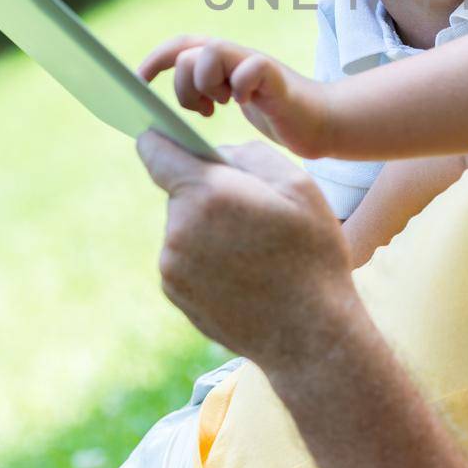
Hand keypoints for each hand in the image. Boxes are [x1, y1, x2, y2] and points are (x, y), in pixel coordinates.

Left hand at [137, 132, 359, 368]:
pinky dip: (206, 258)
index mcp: (207, 193)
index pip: (156, 150)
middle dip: (208, 192)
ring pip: (184, 225)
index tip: (163, 133)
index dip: (160, 138)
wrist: (310, 334)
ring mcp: (172, 266)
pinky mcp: (174, 293)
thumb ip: (248, 153)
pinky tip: (244, 273)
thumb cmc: (311, 254)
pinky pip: (185, 258)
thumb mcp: (298, 185)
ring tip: (255, 250)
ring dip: (209, 227)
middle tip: (254, 212)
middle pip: (180, 191)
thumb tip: (216, 154)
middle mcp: (178, 229)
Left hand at [138, 36, 331, 157]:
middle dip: (184, 87)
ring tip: (221, 104)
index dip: (155, 59)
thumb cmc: (272, 113)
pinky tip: (244, 103)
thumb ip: (201, 97)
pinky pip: (250, 68)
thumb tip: (159, 118)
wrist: (319, 122)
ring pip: (212, 51)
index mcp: (221, 61)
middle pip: (188, 53)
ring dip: (207, 82)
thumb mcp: (228, 102)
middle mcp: (235, 55)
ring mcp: (254, 63)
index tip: (137, 82)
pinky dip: (240, 86)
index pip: (179, 45)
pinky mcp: (276, 77)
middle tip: (204, 110)